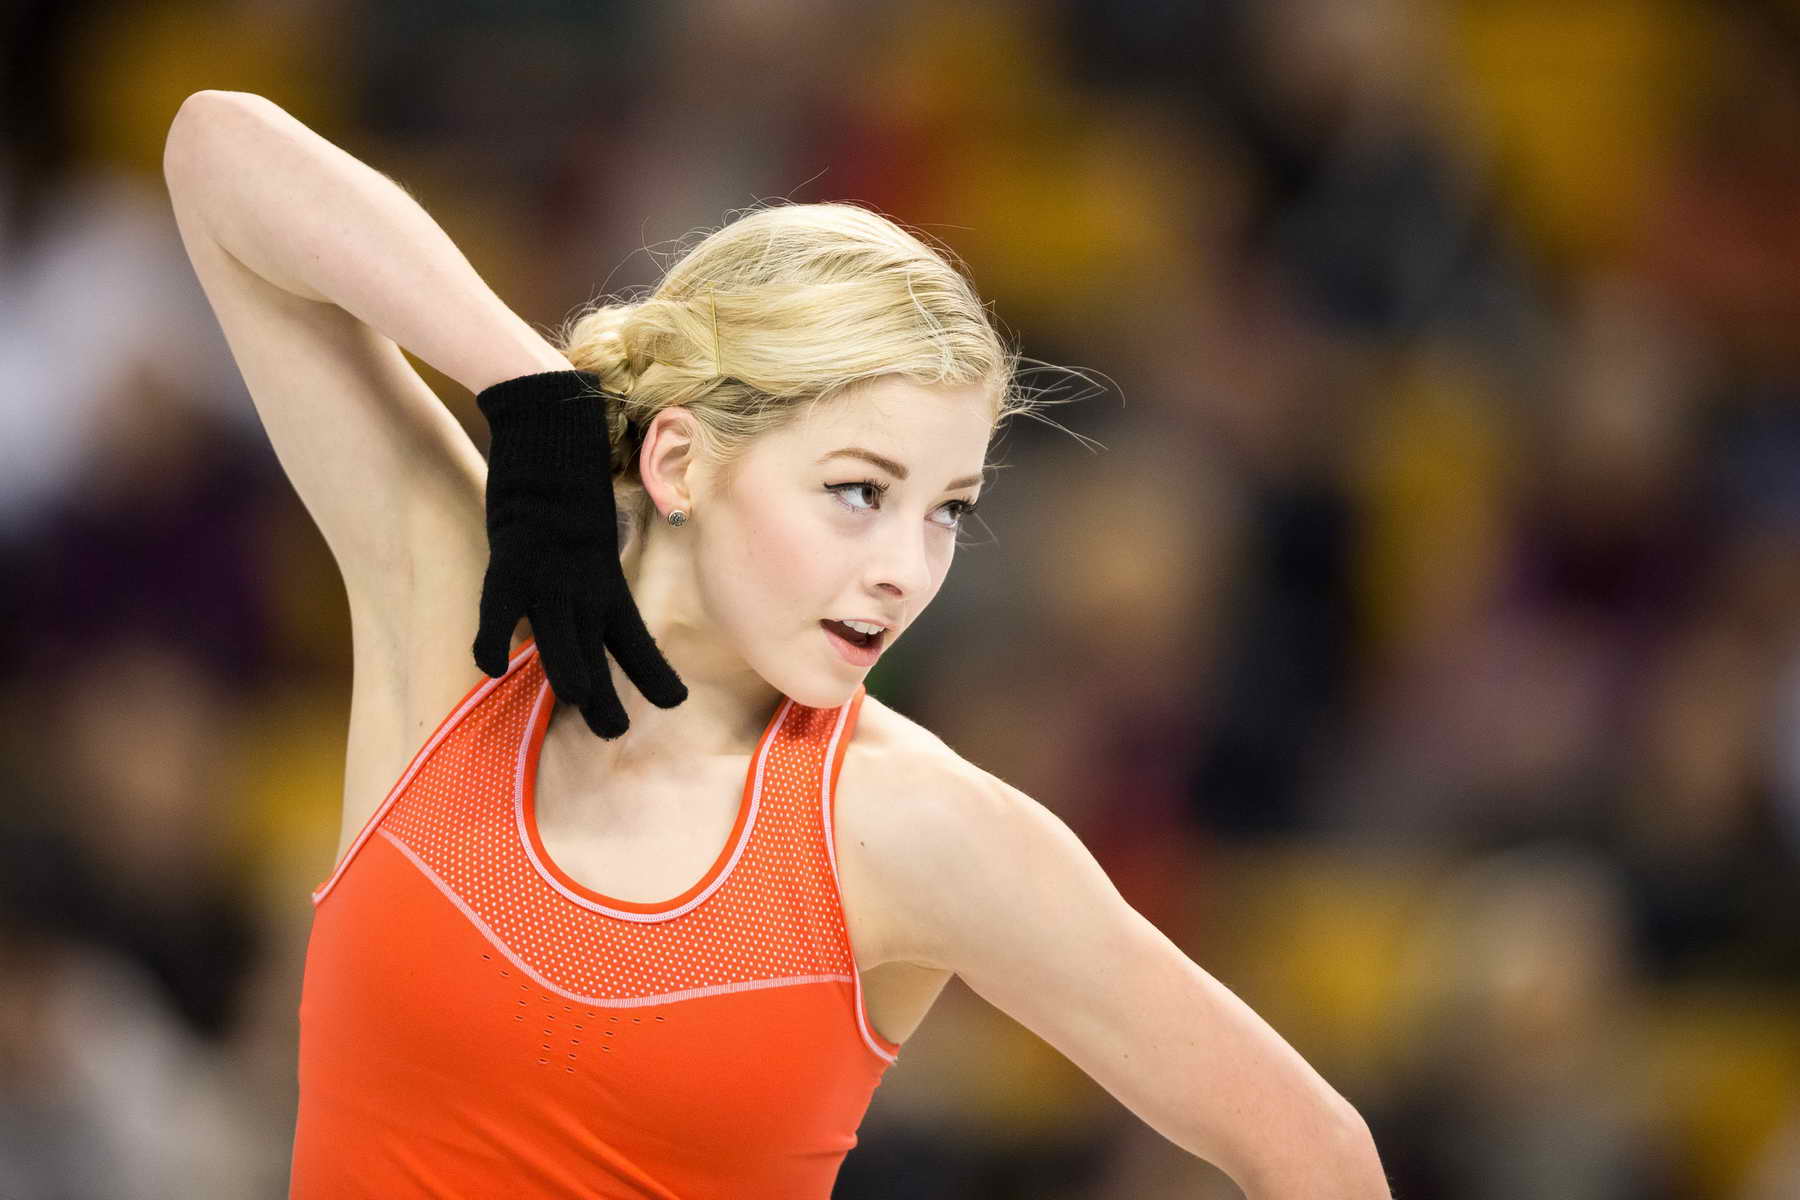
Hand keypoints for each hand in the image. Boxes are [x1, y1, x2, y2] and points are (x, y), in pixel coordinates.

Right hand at [470, 369, 686, 736]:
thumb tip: (587, 566)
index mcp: (602, 567)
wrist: (550, 411)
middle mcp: (581, 574)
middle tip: (618, 732)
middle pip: (598, 647)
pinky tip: (492, 670)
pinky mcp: (513, 548)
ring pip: (560, 635)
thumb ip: (587, 548)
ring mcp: (547, 564)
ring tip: (586, 711)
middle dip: (608, 692)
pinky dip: (491, 636)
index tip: (674, 701)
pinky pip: (498, 603)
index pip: (632, 632)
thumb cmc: (567, 457)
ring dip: (573, 678)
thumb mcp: (587, 512)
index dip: (651, 669)